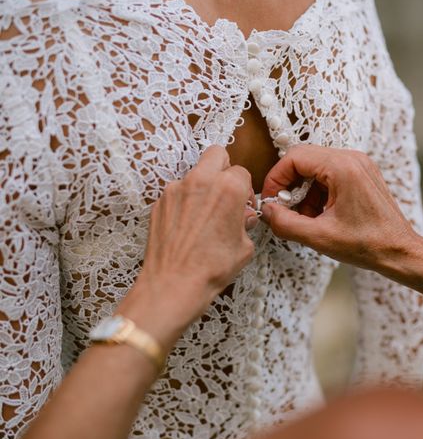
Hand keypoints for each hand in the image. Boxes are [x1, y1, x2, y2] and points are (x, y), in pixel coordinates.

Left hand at [121, 146, 255, 349]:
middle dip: (224, 168)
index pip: (242, 172)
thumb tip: (242, 217)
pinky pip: (177, 193)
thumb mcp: (244, 247)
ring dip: (202, 188)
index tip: (243, 206)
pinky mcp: (160, 202)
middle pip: (216, 154)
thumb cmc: (211, 268)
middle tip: (225, 193)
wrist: (175, 284)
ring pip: (194, 174)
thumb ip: (245, 224)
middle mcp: (201, 181)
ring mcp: (176, 189)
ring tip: (204, 217)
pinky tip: (187, 228)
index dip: (245, 190)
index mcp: (228, 188)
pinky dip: (184, 204)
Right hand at [261, 145, 418, 270]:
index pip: (294, 157)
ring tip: (306, 218)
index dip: (276, 178)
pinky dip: (318, 192)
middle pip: (304, 159)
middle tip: (285, 210)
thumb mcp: (319, 237)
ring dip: (304, 191)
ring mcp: (359, 164)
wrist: (400, 251)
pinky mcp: (362, 174)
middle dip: (289, 185)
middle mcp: (352, 158)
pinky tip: (320, 216)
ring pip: (316, 168)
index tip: (270, 200)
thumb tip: (266, 211)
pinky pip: (330, 174)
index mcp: (343, 167)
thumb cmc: (367, 245)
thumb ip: (285, 223)